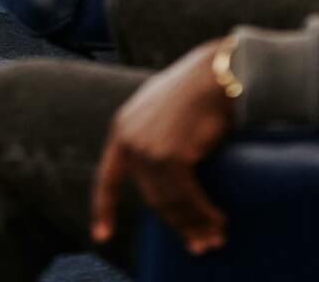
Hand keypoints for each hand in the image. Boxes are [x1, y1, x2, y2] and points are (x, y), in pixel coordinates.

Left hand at [91, 42, 232, 254]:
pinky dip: (204, 214)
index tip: (101, 237)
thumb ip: (152, 140)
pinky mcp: (170, 155)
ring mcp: (147, 149)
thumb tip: (162, 182)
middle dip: (178, 225)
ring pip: (171, 202)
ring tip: (214, 238)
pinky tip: (217, 221)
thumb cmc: (193, 90)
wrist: (213, 73)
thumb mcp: (160, 113)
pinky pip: (187, 197)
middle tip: (199, 245)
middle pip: (152, 199)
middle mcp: (129, 141)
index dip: (104, 208)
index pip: (106, 178)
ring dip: (195, 225)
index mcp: (121, 129)